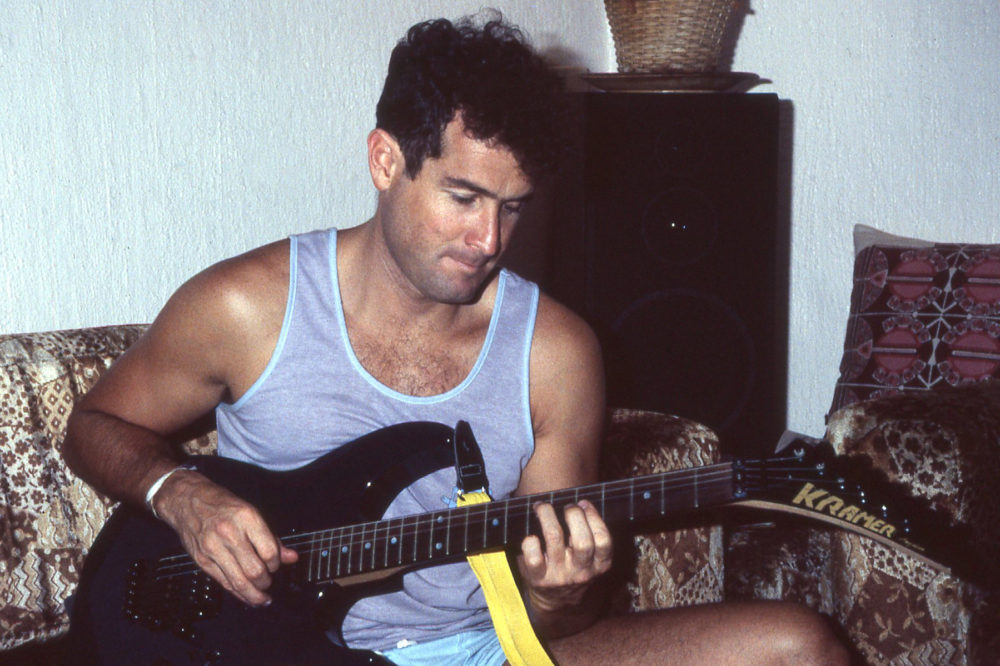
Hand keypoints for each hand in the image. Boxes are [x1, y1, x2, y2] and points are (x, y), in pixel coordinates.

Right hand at [152, 470, 297, 605]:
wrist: (186, 500)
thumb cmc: (221, 504)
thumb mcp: (251, 513)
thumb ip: (271, 538)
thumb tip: (291, 557)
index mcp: (246, 518)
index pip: (269, 551)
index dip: (276, 563)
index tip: (276, 565)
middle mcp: (229, 533)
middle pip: (254, 570)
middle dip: (265, 582)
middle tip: (268, 582)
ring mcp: (213, 548)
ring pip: (238, 582)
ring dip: (253, 595)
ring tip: (261, 598)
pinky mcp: (202, 560)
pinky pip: (223, 583)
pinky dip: (237, 593)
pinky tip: (245, 595)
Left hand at [516, 499, 612, 613]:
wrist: (556, 602)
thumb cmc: (572, 568)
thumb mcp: (590, 559)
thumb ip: (589, 536)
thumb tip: (579, 504)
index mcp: (599, 565)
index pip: (603, 541)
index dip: (594, 518)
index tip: (584, 503)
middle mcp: (580, 572)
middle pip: (582, 541)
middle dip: (574, 515)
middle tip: (567, 506)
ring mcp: (559, 575)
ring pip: (554, 538)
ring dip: (547, 516)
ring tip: (542, 507)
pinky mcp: (538, 578)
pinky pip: (533, 556)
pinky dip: (530, 541)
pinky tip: (531, 536)